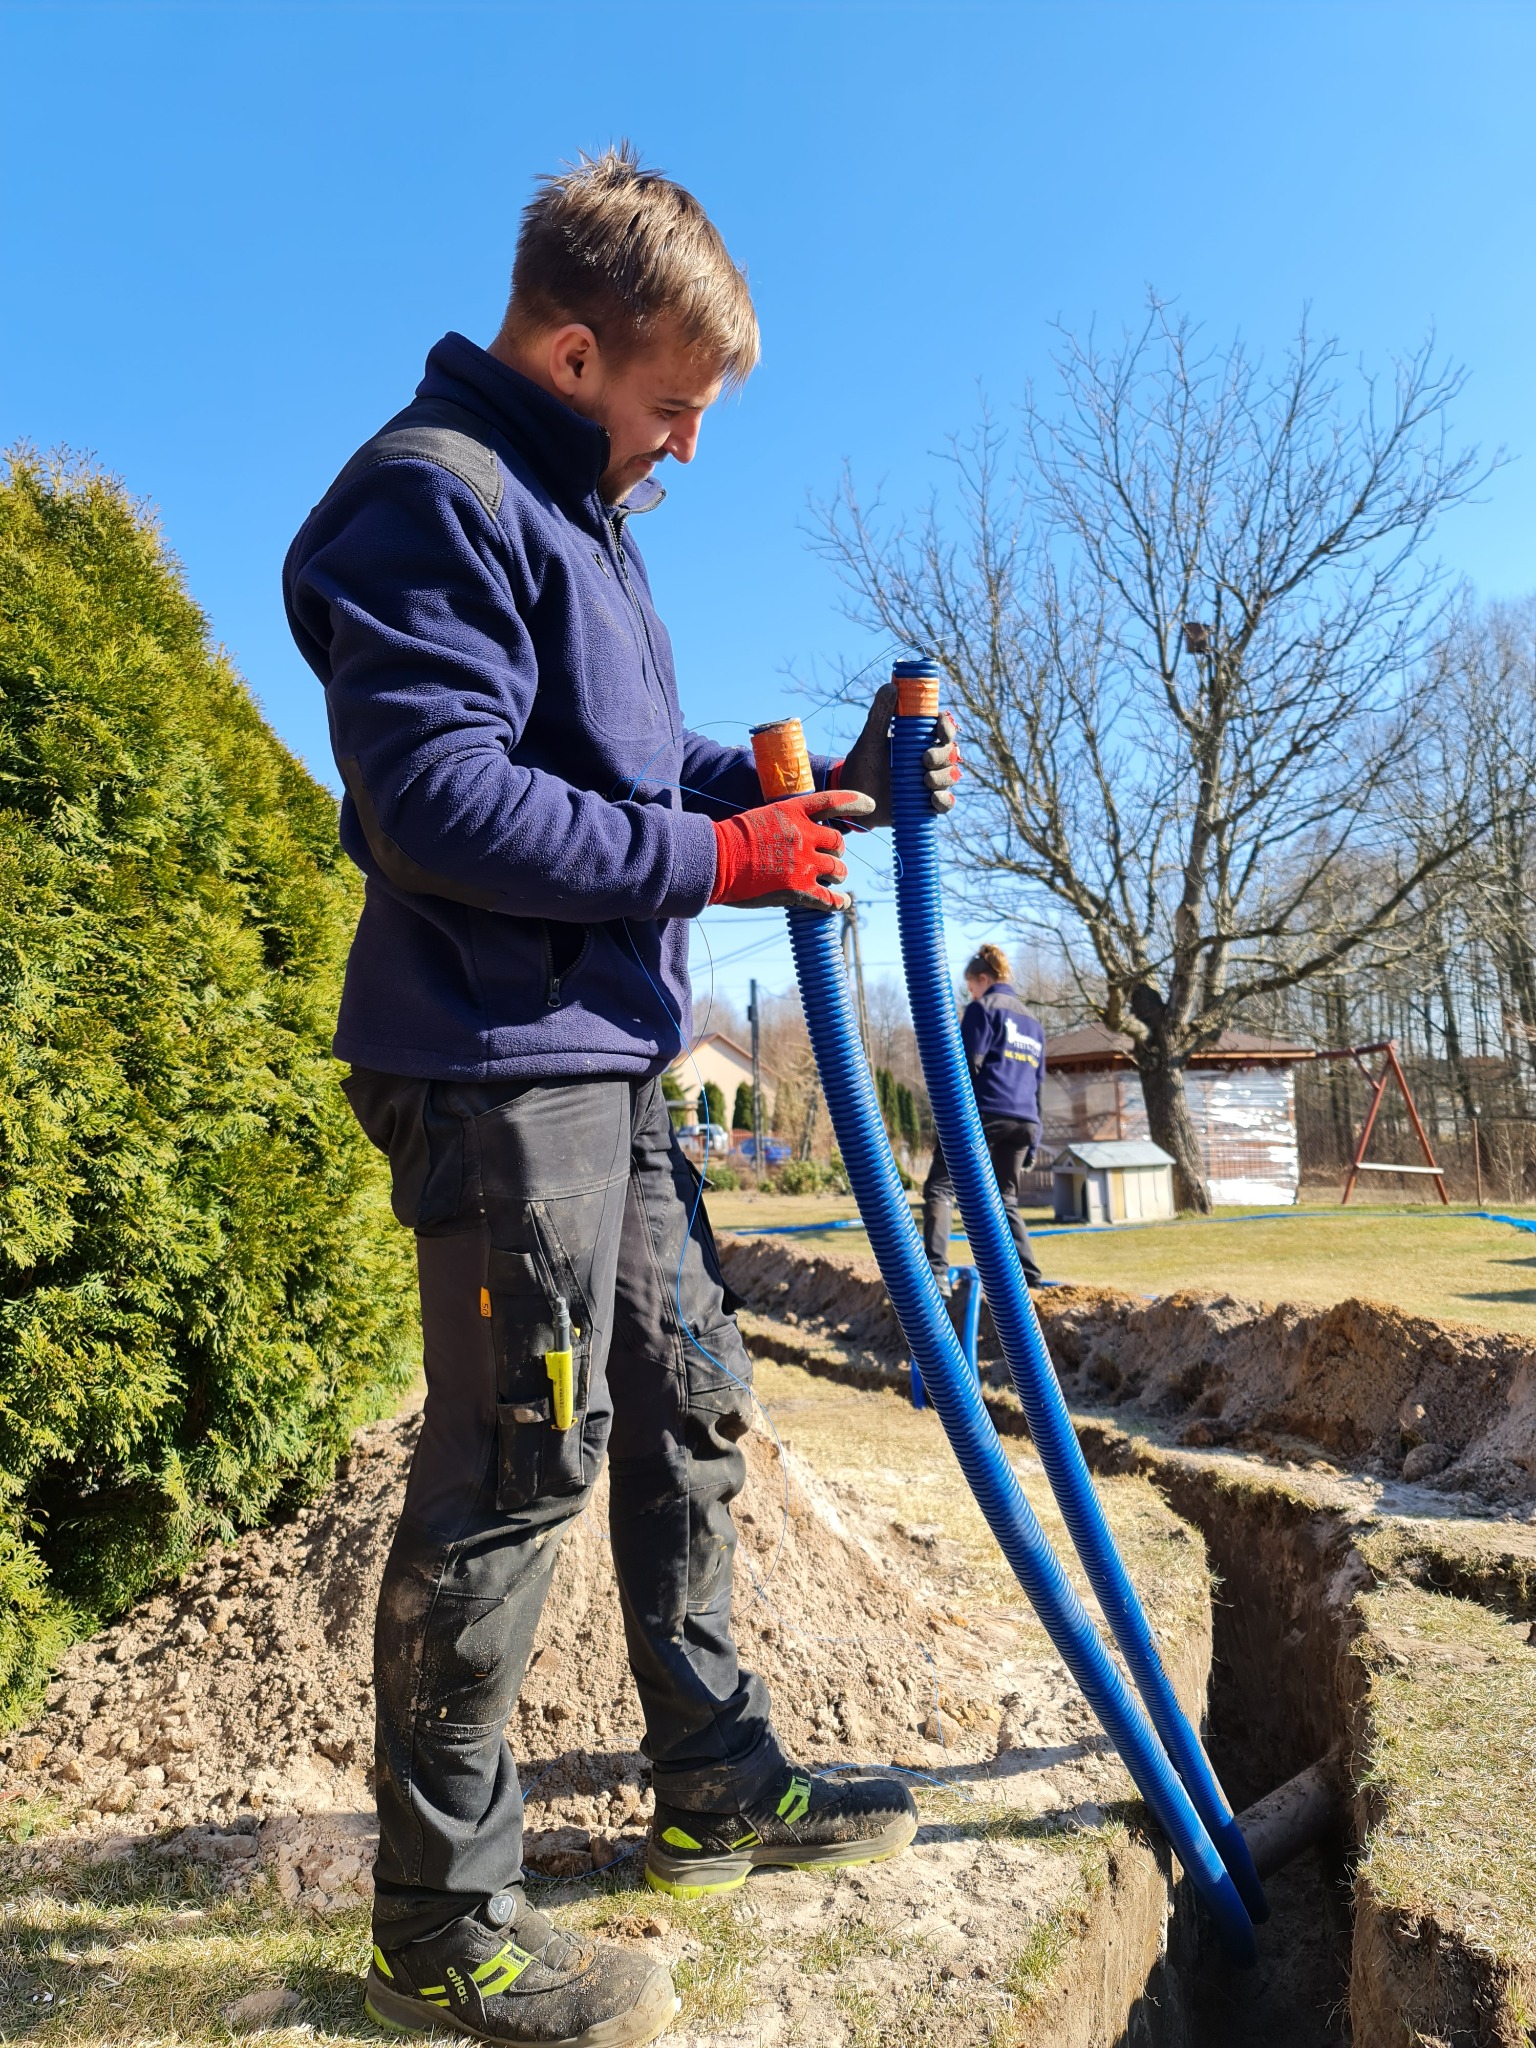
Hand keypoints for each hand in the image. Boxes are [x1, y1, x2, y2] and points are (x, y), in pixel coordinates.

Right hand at [710, 791, 875, 911]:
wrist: (715, 861)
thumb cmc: (730, 840)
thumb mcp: (761, 818)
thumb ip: (786, 823)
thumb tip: (803, 836)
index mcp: (794, 812)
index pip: (833, 802)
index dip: (855, 803)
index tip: (870, 806)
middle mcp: (804, 835)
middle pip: (839, 843)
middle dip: (837, 852)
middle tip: (831, 859)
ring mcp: (804, 863)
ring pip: (838, 870)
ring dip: (837, 875)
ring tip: (832, 880)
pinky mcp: (799, 890)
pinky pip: (829, 898)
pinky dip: (838, 902)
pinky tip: (842, 903)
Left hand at [833, 684, 961, 826]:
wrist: (852, 798)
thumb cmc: (863, 764)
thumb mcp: (870, 739)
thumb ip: (880, 714)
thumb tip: (890, 686)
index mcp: (918, 741)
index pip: (942, 729)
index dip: (946, 727)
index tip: (939, 729)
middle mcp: (928, 760)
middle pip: (950, 752)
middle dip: (943, 754)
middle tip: (925, 759)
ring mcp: (929, 782)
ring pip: (951, 776)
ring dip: (943, 777)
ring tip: (926, 780)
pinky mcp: (926, 805)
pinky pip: (946, 803)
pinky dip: (944, 801)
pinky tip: (934, 799)